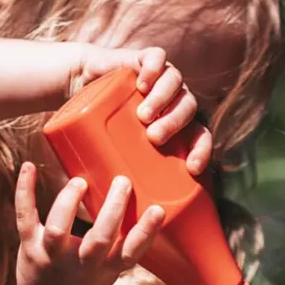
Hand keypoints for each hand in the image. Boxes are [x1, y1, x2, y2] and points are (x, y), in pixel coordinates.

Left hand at [13, 161, 164, 284]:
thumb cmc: (86, 281)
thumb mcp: (109, 269)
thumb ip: (121, 240)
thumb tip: (140, 194)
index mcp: (107, 269)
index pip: (132, 253)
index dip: (145, 232)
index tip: (158, 209)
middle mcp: (81, 264)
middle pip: (99, 239)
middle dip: (112, 209)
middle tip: (122, 181)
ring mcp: (51, 256)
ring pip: (58, 229)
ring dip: (69, 202)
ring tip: (80, 182)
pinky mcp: (29, 247)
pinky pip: (25, 216)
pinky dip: (25, 190)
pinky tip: (28, 166)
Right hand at [68, 44, 212, 175]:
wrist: (81, 87)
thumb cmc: (98, 129)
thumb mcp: (111, 156)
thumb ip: (116, 182)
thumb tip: (110, 226)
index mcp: (177, 125)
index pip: (201, 137)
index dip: (202, 151)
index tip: (194, 169)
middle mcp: (173, 100)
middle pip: (188, 109)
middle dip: (175, 123)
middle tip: (154, 137)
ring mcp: (161, 77)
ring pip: (176, 82)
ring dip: (164, 98)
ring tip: (143, 114)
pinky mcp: (143, 58)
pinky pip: (156, 57)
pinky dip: (154, 67)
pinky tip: (144, 80)